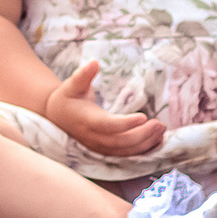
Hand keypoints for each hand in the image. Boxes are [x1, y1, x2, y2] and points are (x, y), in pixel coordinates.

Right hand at [42, 60, 167, 158]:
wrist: (55, 117)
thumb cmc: (67, 98)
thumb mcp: (72, 84)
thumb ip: (83, 75)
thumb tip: (94, 62)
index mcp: (86, 120)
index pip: (107, 125)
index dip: (125, 123)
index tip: (143, 116)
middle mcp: (93, 137)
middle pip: (120, 142)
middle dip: (142, 135)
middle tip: (159, 124)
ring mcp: (99, 147)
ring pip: (125, 151)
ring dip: (145, 143)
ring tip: (161, 130)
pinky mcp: (105, 151)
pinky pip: (125, 155)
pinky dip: (142, 150)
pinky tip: (156, 141)